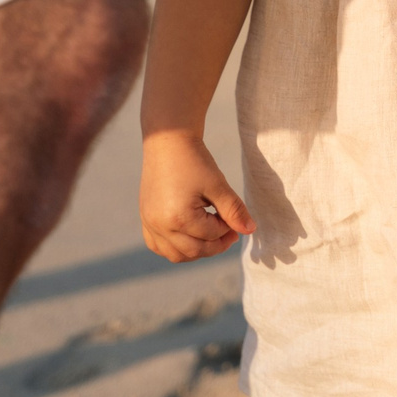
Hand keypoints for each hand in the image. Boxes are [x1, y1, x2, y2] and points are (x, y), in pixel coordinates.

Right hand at [139, 130, 255, 262]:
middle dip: (215, 245)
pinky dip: (175, 247)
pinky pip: (158, 246)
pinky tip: (190, 235)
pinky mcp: (146, 219)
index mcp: (178, 218)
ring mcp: (150, 223)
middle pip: (194, 251)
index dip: (227, 229)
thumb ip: (234, 210)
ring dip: (196, 251)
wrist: (168, 141)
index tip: (234, 218)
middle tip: (229, 230)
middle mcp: (160, 225)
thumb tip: (250, 230)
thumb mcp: (218, 185)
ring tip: (210, 234)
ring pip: (175, 255)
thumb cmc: (194, 160)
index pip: (210, 236)